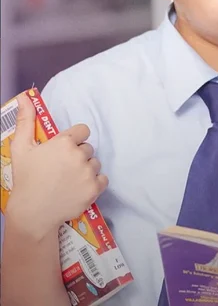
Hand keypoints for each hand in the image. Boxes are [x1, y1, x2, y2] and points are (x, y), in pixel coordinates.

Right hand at [5, 93, 107, 238]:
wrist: (32, 212)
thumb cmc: (26, 178)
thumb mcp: (21, 148)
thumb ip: (26, 120)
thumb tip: (26, 97)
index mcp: (64, 142)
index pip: (83, 131)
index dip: (74, 140)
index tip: (64, 150)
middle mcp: (79, 155)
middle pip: (88, 148)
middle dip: (78, 156)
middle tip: (62, 169)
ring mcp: (88, 172)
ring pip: (95, 163)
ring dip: (86, 169)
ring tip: (68, 180)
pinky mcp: (95, 188)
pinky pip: (103, 179)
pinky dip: (94, 183)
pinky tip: (79, 187)